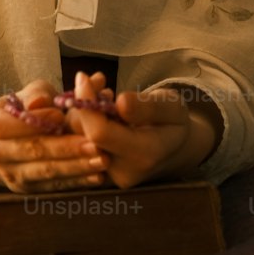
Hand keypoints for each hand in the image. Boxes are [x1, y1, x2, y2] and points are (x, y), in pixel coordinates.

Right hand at [0, 75, 110, 192]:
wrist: (8, 140)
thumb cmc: (25, 108)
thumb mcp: (30, 93)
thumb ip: (44, 93)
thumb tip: (59, 93)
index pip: (7, 124)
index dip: (34, 121)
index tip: (61, 116)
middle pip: (31, 150)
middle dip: (65, 149)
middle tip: (95, 144)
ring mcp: (9, 174)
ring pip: (44, 171)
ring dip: (76, 168)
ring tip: (102, 160)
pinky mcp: (26, 189)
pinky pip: (53, 186)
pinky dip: (76, 181)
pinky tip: (96, 176)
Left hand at [62, 71, 221, 189]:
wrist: (176, 149)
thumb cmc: (174, 122)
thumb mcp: (171, 106)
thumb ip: (147, 106)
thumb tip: (120, 102)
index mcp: (144, 154)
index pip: (100, 133)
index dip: (87, 104)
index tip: (84, 78)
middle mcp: (123, 171)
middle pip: (83, 137)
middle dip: (83, 104)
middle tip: (97, 81)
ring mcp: (109, 176)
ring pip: (77, 139)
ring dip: (83, 111)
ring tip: (103, 93)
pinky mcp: (100, 173)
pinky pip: (81, 144)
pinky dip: (84, 121)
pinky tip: (100, 107)